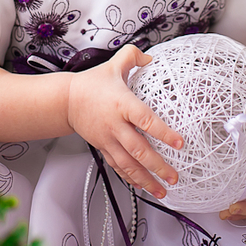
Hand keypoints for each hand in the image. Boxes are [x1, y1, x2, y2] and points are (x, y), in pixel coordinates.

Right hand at [67, 44, 182, 198]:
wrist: (66, 100)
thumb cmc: (91, 84)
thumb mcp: (113, 65)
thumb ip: (132, 55)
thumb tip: (150, 57)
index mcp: (122, 103)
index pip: (145, 119)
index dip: (163, 132)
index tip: (179, 142)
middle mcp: (115, 124)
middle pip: (138, 149)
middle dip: (158, 165)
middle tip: (174, 176)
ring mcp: (108, 139)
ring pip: (128, 164)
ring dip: (146, 179)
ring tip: (162, 190)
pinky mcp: (103, 147)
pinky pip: (117, 166)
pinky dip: (130, 178)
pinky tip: (142, 186)